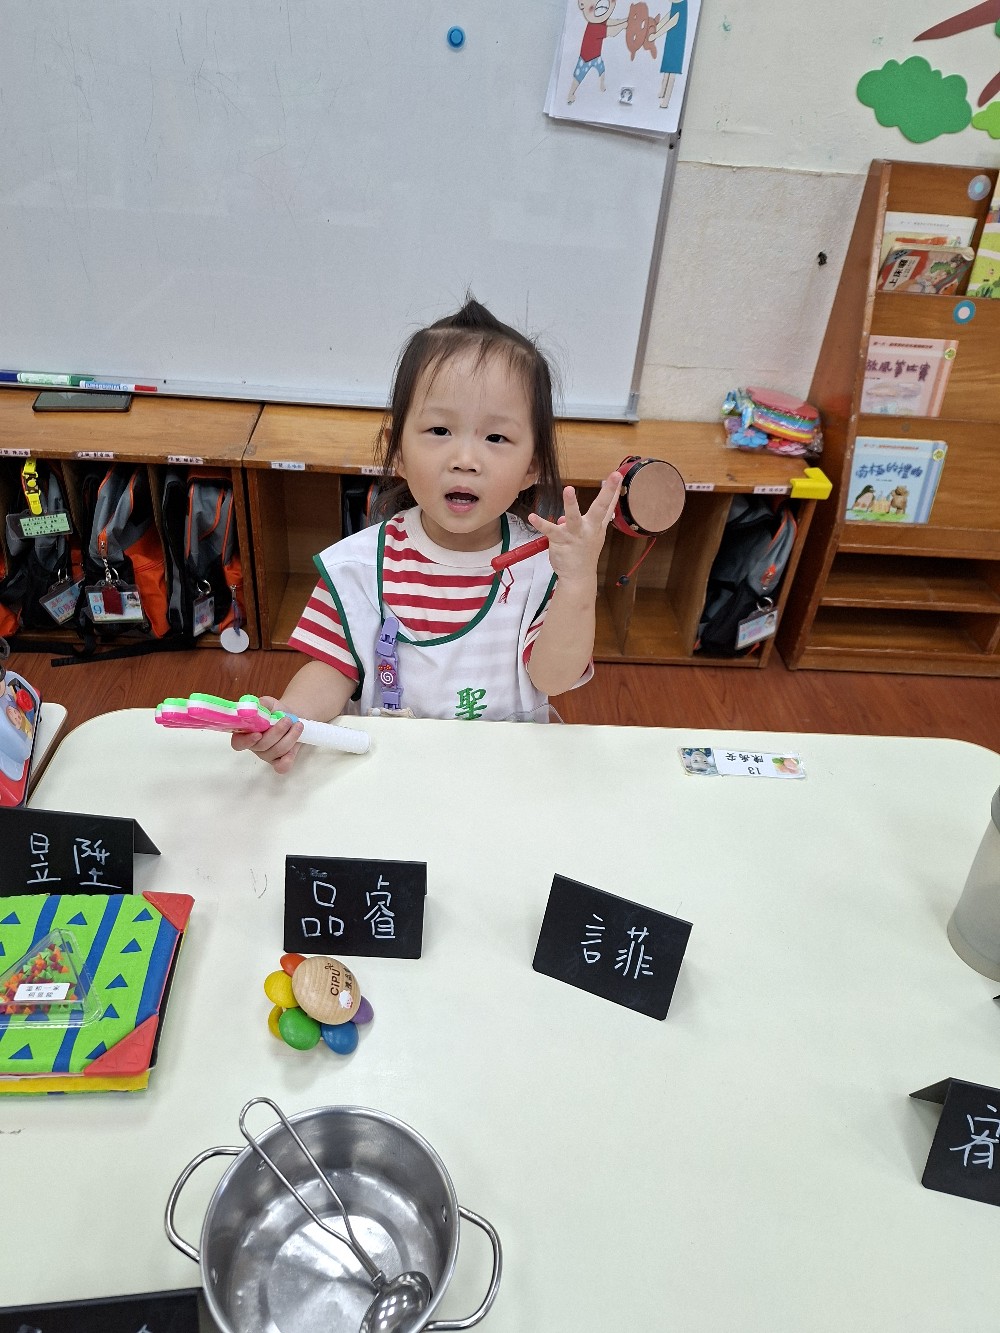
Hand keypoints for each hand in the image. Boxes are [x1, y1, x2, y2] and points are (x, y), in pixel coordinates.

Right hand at [230, 694, 303, 772]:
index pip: (238, 743)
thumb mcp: (268, 703)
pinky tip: (292, 752)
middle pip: (262, 746)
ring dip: (289, 737)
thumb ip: (262, 704)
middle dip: (276, 732)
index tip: (258, 734)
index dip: (246, 741)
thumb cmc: (275, 711)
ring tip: (298, 724)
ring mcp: (267, 755)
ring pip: (276, 751)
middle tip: (287, 719)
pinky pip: (281, 767)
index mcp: (245, 733)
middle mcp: (254, 747)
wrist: (291, 718)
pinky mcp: (280, 761)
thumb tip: (258, 706)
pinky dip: (287, 761)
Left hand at [528, 472, 621, 588]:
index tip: (619, 475)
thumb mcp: (591, 536)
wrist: (578, 577)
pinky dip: (540, 523)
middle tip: (614, 476)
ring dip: (571, 504)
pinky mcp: (561, 540)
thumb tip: (571, 513)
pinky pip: (549, 530)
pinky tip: (532, 517)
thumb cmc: (584, 554)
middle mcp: (589, 529)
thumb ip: (586, 521)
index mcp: (597, 526)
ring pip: (574, 518)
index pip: (608, 505)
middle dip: (607, 491)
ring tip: (569, 490)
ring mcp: (576, 535)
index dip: (614, 490)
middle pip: (600, 508)